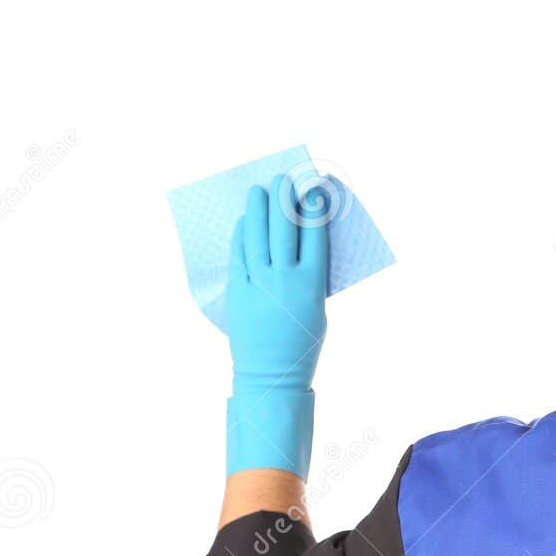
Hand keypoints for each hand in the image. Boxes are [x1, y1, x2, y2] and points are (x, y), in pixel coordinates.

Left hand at [225, 175, 328, 475]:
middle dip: (285, 199)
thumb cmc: (302, 342)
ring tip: (261, 189)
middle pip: (285, 227)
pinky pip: (239, 253)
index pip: (314, 234)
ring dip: (260, 208)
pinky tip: (246, 220)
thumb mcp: (318, 307)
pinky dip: (243, 233)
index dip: (314, 209)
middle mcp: (285, 278)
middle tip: (284, 181)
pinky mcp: (237, 289)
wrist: (272, 375)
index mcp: (313, 283)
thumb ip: (311, 275)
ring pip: (259, 234)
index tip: (313, 190)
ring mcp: (258, 282)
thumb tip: (304, 243)